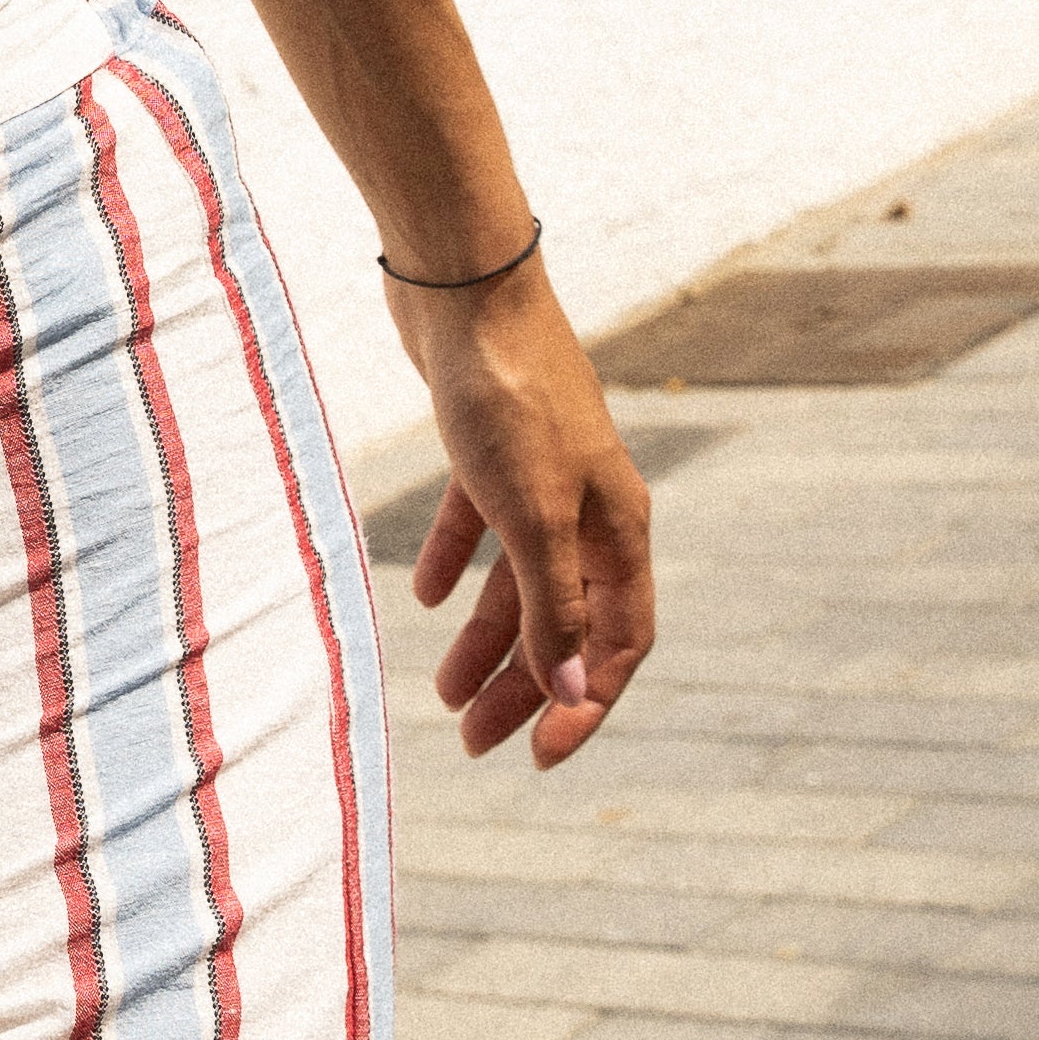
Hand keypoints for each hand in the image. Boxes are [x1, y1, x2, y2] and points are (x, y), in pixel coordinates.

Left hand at [390, 256, 655, 770]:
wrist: (462, 284)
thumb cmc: (506, 398)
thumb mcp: (531, 517)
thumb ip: (553, 607)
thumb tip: (571, 694)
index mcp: (618, 527)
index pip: (618, 642)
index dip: (584, 703)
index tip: (537, 754)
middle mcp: (588, 505)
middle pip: (565, 621)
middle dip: (524, 685)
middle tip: (471, 740)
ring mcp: (540, 473)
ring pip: (519, 579)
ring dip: (485, 639)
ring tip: (441, 692)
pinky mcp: (489, 444)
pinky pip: (479, 522)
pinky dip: (454, 562)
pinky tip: (420, 596)